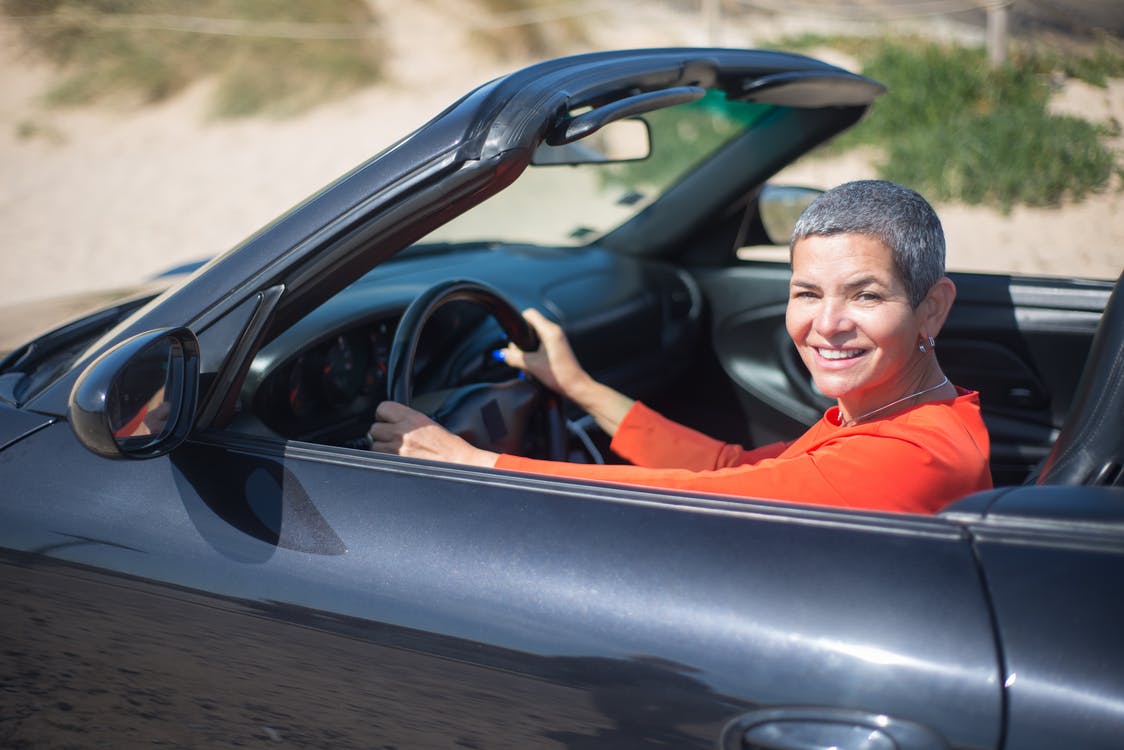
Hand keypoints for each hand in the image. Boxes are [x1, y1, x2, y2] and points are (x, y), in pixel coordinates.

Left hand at [367, 400, 497, 466]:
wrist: (459, 464)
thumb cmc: (450, 448)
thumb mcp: (430, 424)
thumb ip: (408, 420)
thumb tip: (393, 421)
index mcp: (412, 418)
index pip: (382, 408)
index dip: (384, 415)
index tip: (388, 420)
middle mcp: (402, 432)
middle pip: (374, 428)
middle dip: (382, 433)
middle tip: (394, 438)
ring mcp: (397, 450)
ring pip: (374, 446)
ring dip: (382, 448)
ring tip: (398, 451)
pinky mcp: (396, 464)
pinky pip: (380, 460)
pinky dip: (386, 460)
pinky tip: (399, 460)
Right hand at [501, 308, 592, 398]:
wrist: (576, 387)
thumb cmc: (560, 376)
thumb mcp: (531, 366)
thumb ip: (514, 357)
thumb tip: (501, 354)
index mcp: (550, 331)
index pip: (529, 314)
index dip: (518, 323)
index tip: (512, 337)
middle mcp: (554, 332)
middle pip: (529, 327)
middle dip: (519, 342)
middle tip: (517, 357)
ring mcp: (556, 340)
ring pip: (533, 338)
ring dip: (525, 351)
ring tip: (525, 366)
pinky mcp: (556, 349)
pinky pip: (539, 346)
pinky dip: (532, 355)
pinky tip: (531, 369)